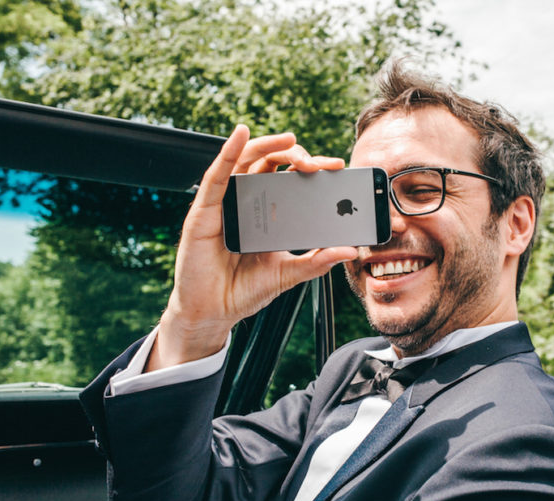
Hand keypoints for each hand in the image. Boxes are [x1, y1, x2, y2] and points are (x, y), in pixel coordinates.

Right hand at [147, 126, 357, 370]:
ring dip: (268, 145)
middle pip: (271, 164)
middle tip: (319, 165)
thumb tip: (349, 250)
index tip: (337, 168)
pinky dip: (228, 151)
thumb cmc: (243, 291)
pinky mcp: (204, 211)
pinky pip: (216, 175)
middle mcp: (246, 202)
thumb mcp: (288, 275)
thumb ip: (317, 262)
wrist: (212, 313)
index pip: (290, 179)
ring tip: (291, 139)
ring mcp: (225, 204)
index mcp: (267, 213)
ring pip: (246, 161)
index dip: (313, 170)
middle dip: (297, 157)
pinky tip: (240, 134)